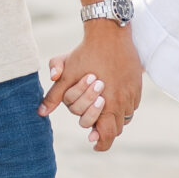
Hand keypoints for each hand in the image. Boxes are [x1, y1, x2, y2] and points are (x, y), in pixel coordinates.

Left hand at [40, 23, 142, 151]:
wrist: (109, 33)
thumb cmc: (85, 54)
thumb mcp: (66, 74)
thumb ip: (55, 96)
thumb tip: (41, 112)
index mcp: (106, 104)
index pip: (106, 135)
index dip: (100, 144)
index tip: (93, 143)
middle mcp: (122, 102)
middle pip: (117, 129)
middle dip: (105, 131)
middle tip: (96, 128)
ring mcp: (132, 93)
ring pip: (126, 117)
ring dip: (115, 119)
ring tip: (104, 112)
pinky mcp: (138, 84)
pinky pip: (132, 104)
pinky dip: (123, 106)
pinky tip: (113, 97)